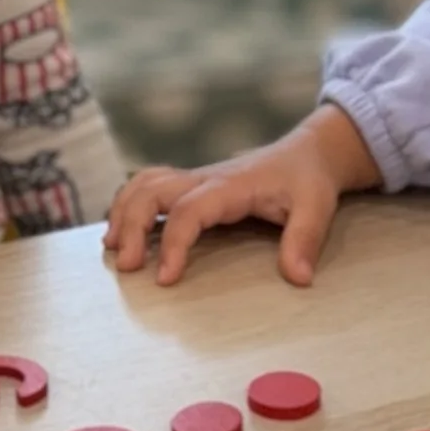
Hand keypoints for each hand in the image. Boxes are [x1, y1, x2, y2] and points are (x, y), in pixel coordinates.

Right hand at [103, 104, 382, 287]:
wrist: (308, 152)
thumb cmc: (309, 180)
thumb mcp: (317, 208)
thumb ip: (304, 240)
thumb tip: (298, 277)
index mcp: (231, 186)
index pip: (190, 211)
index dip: (174, 243)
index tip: (165, 278)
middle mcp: (204, 178)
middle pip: (152, 190)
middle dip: (132, 226)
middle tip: (127, 268)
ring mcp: (195, 179)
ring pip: (143, 183)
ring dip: (123, 212)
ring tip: (112, 249)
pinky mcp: (191, 185)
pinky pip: (149, 186)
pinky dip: (128, 204)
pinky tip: (121, 231)